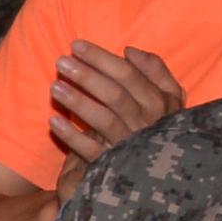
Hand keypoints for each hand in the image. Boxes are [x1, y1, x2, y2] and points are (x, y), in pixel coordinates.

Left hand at [47, 42, 183, 175]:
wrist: (158, 175)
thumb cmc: (158, 125)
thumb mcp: (168, 97)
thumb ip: (155, 71)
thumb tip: (130, 51)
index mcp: (161, 102)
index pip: (130, 74)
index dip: (102, 58)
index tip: (76, 45)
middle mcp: (147, 122)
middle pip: (115, 94)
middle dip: (87, 75)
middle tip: (61, 61)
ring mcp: (130, 144)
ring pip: (104, 119)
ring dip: (78, 101)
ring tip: (54, 87)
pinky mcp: (113, 164)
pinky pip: (90, 149)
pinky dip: (71, 135)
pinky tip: (53, 121)